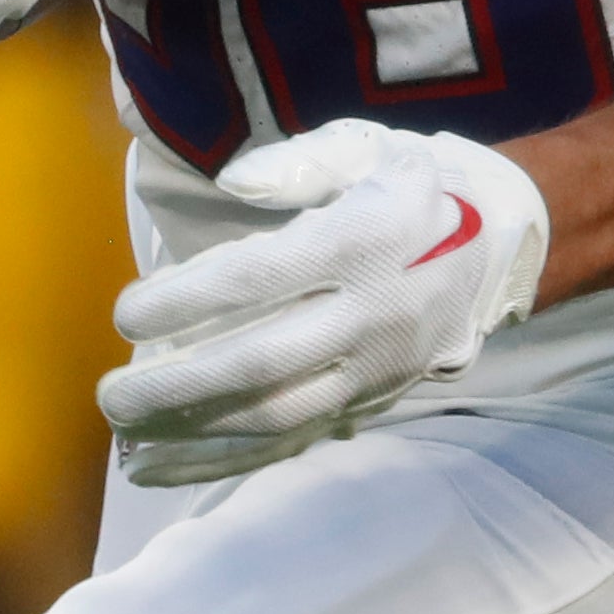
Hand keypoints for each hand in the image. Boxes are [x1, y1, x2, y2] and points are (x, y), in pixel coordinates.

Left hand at [101, 119, 549, 484]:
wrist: (503, 244)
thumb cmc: (412, 184)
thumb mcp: (364, 145)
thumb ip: (298, 163)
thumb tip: (232, 181)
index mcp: (360, 243)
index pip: (259, 280)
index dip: (188, 301)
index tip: (125, 315)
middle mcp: (369, 314)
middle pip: (262, 363)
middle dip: (180, 387)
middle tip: (110, 397)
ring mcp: (375, 368)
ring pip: (279, 416)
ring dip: (198, 435)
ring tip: (129, 441)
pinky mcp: (374, 401)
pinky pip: (298, 439)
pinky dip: (232, 460)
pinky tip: (173, 468)